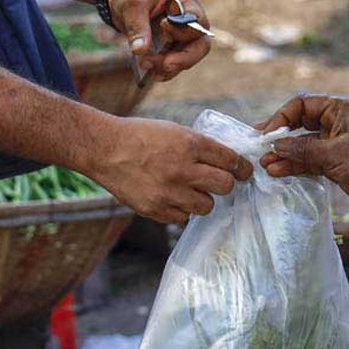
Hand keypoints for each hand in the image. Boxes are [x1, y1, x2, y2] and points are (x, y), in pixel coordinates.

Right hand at [89, 117, 252, 223]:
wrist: (105, 149)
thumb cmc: (141, 137)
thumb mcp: (175, 131)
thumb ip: (200, 147)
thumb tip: (227, 163)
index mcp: (190, 144)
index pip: (230, 160)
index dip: (241, 167)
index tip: (243, 172)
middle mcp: (182, 169)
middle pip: (224, 186)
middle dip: (225, 184)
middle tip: (218, 182)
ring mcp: (169, 192)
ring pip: (206, 206)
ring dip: (202, 199)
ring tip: (189, 190)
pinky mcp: (156, 209)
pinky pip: (183, 217)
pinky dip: (181, 209)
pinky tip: (171, 197)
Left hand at [108, 0, 210, 81]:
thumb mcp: (132, 4)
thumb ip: (137, 26)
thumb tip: (140, 52)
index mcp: (185, 0)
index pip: (197, 21)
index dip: (184, 29)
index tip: (163, 25)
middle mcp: (188, 20)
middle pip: (200, 45)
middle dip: (184, 58)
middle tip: (166, 65)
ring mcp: (181, 36)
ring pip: (187, 58)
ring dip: (170, 66)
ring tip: (147, 66)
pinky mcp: (170, 47)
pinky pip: (174, 63)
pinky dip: (163, 70)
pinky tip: (150, 73)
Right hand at [256, 94, 348, 210]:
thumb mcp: (334, 153)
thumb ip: (303, 150)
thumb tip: (276, 146)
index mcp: (338, 109)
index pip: (301, 105)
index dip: (281, 117)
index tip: (267, 133)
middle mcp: (334, 123)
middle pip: (298, 124)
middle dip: (279, 137)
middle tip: (258, 146)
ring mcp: (332, 143)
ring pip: (301, 146)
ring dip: (284, 155)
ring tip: (265, 165)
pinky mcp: (333, 162)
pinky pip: (307, 161)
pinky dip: (294, 166)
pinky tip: (278, 171)